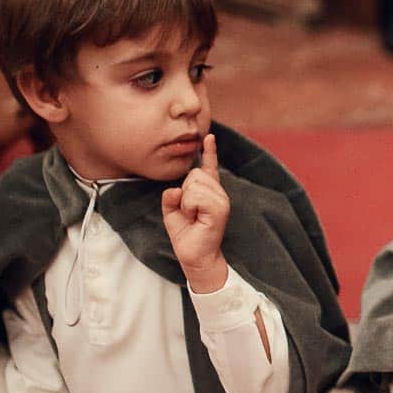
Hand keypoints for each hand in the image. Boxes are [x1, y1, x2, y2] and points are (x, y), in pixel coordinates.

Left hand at [161, 132, 229, 292]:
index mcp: (208, 192)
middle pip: (194, 174)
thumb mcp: (171, 211)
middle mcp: (218, 193)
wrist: (194, 256)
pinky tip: (196, 218)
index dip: (210, 152)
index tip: (210, 137)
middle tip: (189, 212)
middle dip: (184, 192)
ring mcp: (221, 200)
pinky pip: (196, 196)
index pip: (209, 167)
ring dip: (186, 202)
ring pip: (194, 184)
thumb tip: (177, 189)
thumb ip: (171, 196)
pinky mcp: (220, 208)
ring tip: (193, 217)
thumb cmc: (185, 234)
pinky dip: (189, 206)